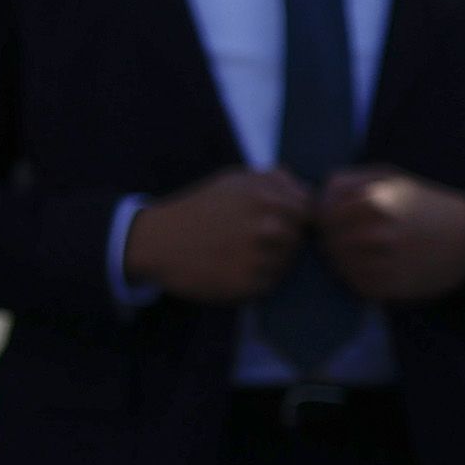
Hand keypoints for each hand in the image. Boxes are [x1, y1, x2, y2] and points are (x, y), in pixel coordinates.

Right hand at [123, 168, 311, 304]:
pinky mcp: (247, 285)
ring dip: (270, 260)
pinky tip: (231, 267)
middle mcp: (264, 227)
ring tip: (239, 253)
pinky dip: (255, 278)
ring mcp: (257, 257)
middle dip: (282, 239)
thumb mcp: (231, 182)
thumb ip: (272, 180)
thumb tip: (307, 188)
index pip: (309, 211)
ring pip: (287, 262)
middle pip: (299, 238)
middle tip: (250, 239)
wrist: (156, 242)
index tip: (273, 220)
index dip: (296, 216)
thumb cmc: (198, 209)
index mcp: (264, 197)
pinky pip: (269, 283)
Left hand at [318, 166, 464, 302]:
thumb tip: (315, 197)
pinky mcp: (399, 285)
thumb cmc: (423, 202)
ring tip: (356, 255)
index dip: (323, 218)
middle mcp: (382, 231)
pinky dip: (358, 279)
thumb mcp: (390, 177)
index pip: (323, 214)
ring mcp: (390, 260)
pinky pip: (360, 285)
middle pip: (330, 242)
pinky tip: (370, 269)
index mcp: (378, 201)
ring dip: (342, 262)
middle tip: (343, 241)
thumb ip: (348, 181)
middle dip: (331, 241)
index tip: (333, 221)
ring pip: (341, 266)